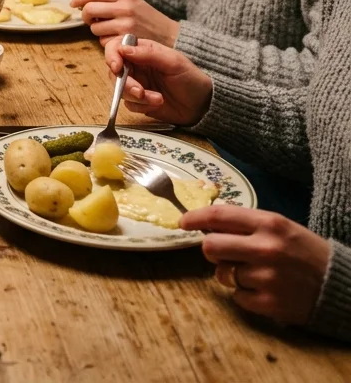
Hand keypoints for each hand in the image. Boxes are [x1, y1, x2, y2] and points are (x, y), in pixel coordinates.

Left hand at [72, 0, 179, 45]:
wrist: (171, 36)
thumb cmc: (148, 19)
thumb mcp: (132, 2)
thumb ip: (111, 0)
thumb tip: (84, 2)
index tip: (73, 4)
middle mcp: (124, 8)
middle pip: (89, 10)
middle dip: (86, 17)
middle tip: (92, 20)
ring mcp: (125, 25)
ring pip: (94, 29)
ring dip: (98, 32)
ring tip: (112, 30)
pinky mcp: (125, 40)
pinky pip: (103, 42)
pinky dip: (107, 42)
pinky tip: (119, 39)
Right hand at [103, 36, 212, 125]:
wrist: (203, 105)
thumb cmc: (191, 78)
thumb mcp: (173, 62)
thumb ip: (148, 53)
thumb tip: (123, 49)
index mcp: (142, 52)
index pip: (117, 48)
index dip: (112, 56)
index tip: (117, 67)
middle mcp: (136, 67)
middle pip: (114, 72)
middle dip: (125, 84)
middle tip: (140, 91)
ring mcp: (136, 84)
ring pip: (119, 89)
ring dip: (136, 96)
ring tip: (157, 99)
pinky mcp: (139, 101)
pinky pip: (129, 104)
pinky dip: (142, 105)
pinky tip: (158, 103)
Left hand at [182, 205, 330, 327]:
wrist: (339, 284)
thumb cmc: (304, 252)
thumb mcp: (280, 227)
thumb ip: (245, 224)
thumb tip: (206, 222)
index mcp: (269, 223)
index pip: (219, 215)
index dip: (195, 218)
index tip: (183, 222)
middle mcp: (266, 248)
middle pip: (211, 246)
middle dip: (211, 250)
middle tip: (222, 253)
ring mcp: (267, 277)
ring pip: (222, 273)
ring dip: (231, 274)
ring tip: (254, 273)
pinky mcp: (269, 302)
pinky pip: (236, 297)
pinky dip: (245, 294)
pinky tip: (264, 290)